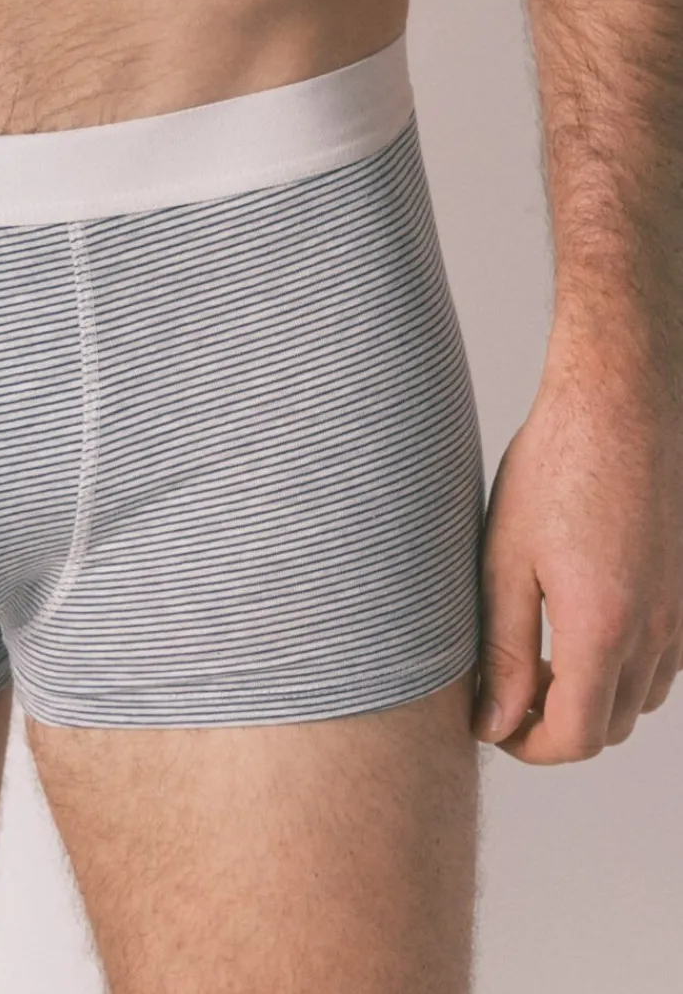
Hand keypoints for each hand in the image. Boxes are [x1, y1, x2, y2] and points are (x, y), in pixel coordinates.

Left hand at [473, 340, 682, 762]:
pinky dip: (624, 668)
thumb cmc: (554, 468)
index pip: (575, 738)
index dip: (528, 748)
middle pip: (610, 728)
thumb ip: (502, 650)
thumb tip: (494, 722)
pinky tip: (580, 627)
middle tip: (504, 691)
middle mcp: (653, 632)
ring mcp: (677, 614)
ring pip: (640, 699)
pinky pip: (663, 661)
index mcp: (601, 629)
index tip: (491, 722)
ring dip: (592, 699)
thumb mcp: (505, 559)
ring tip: (538, 659)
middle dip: (555, 727)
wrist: (619, 406)